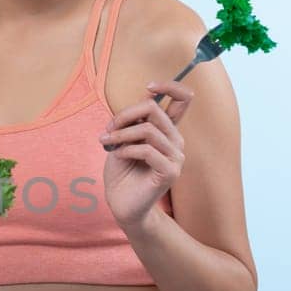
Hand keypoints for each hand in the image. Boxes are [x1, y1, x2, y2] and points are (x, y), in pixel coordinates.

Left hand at [99, 80, 193, 228]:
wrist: (121, 204)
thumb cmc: (121, 172)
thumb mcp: (124, 139)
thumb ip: (136, 119)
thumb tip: (147, 94)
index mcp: (167, 131)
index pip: (183, 99)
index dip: (170, 86)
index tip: (148, 86)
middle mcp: (176, 141)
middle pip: (154, 109)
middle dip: (125, 115)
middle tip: (108, 129)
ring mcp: (176, 157)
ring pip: (148, 130)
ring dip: (122, 134)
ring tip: (107, 143)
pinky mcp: (170, 172)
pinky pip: (147, 150)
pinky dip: (127, 150)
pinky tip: (117, 156)